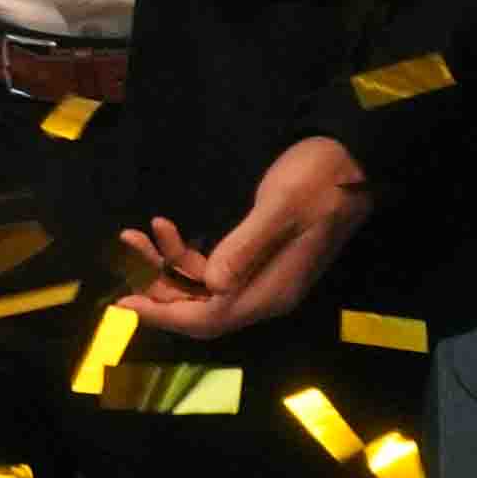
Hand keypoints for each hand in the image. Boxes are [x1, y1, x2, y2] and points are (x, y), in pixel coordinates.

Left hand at [120, 134, 372, 340]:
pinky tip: (165, 227)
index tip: (124, 303)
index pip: (209, 318)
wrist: (352, 159)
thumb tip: (210, 282)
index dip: (164, 314)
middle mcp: (265, 293)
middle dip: (157, 287)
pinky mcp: (260, 259)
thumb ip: (246, 246)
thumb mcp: (281, 206)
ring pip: (202, 287)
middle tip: (124, 254)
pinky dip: (185, 254)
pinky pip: (214, 268)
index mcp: (271, 291)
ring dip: (166, 265)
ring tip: (134, 234)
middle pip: (200, 308)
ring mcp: (263, 277)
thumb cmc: (319, 179)